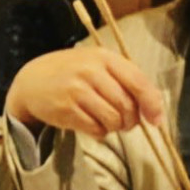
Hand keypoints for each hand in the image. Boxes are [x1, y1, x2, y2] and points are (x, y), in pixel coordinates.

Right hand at [6, 48, 163, 138]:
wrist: (32, 81)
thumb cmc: (72, 73)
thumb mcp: (98, 65)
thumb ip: (125, 80)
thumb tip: (154, 110)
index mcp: (104, 57)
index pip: (138, 82)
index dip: (151, 103)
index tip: (156, 120)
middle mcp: (91, 72)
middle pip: (127, 105)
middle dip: (131, 120)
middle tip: (124, 123)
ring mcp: (77, 91)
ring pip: (113, 119)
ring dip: (115, 127)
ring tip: (107, 123)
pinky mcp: (66, 110)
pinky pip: (95, 129)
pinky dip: (100, 132)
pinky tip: (93, 125)